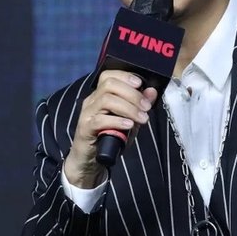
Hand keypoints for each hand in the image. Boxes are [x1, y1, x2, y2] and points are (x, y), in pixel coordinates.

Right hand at [64, 70, 157, 186]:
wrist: (90, 160)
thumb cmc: (109, 138)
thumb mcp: (129, 120)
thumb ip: (139, 106)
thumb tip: (151, 92)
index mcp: (100, 95)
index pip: (109, 75)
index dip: (125, 76)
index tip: (141, 84)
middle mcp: (92, 101)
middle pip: (109, 84)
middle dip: (132, 94)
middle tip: (146, 107)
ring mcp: (87, 114)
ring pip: (106, 100)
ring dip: (128, 108)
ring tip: (142, 118)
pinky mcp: (85, 128)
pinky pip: (100, 120)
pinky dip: (117, 121)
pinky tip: (129, 125)